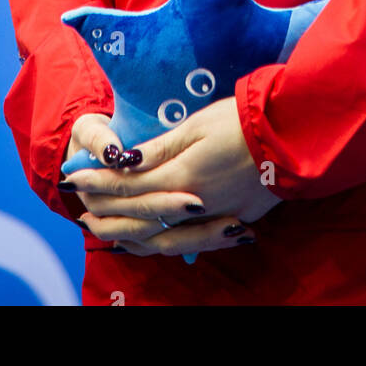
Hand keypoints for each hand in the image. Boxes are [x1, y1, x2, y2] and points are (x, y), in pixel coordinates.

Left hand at [62, 110, 262, 256]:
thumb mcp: (197, 125)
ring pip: (160, 240)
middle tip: (80, 205)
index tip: (74, 176)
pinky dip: (161, 245)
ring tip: (104, 229)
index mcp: (183, 176)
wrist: (292, 135)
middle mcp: (194, 205)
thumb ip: (159, 148)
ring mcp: (215, 218)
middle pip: (138, 217)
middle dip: (105, 210)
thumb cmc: (243, 120)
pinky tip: (149, 241)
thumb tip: (125, 161)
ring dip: (128, 235)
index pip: (128, 184)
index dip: (98, 181)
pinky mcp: (233, 221)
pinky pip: (187, 243)